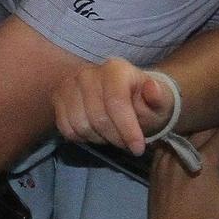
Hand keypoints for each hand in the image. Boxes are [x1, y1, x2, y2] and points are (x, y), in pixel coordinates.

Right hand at [52, 57, 175, 154]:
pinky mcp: (57, 97)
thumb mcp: (160, 101)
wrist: (124, 96)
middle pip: (98, 118)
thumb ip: (158, 97)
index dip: (127, 129)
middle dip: (115, 137)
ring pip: (80, 125)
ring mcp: (69, 84)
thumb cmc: (144, 101)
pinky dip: (81, 137)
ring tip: (111, 135)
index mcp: (115, 69)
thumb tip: (152, 89)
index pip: (116, 102)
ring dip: (98, 138)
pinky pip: (66, 128)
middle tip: (126, 142)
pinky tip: (95, 132)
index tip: (138, 149)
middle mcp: (88, 72)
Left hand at [145, 120, 218, 218]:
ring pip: (183, 134)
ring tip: (210, 124)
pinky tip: (186, 139)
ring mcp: (164, 160)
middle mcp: (182, 153)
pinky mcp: (154, 168)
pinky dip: (180, 138)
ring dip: (198, 127)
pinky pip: (168, 144)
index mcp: (204, 159)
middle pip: (203, 129)